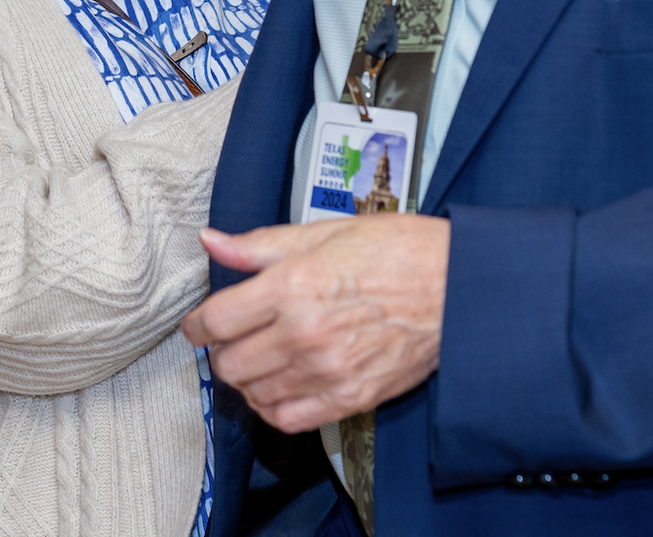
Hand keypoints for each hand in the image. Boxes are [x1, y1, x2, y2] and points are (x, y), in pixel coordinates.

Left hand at [181, 215, 450, 432]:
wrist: (457, 285)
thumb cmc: (397, 251)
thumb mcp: (323, 232)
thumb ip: (260, 245)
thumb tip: (212, 241)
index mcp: (292, 286)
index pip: (215, 320)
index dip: (196, 325)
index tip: (197, 325)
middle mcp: (303, 334)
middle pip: (228, 363)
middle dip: (220, 351)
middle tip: (233, 338)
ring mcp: (326, 371)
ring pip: (254, 394)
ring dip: (247, 379)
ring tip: (259, 359)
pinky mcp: (350, 398)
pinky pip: (289, 419)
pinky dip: (274, 407)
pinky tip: (280, 386)